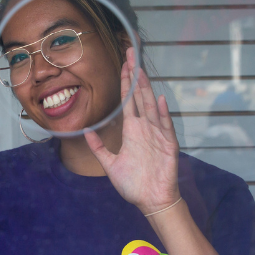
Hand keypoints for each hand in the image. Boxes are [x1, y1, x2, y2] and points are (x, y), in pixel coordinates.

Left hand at [84, 48, 180, 214]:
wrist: (151, 201)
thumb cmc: (133, 185)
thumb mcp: (110, 164)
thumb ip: (99, 147)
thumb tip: (86, 131)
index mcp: (132, 131)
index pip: (128, 101)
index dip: (126, 82)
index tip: (123, 64)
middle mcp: (145, 128)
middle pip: (139, 96)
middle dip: (135, 75)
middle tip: (131, 54)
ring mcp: (158, 135)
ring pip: (150, 106)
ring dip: (145, 87)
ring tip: (140, 69)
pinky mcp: (168, 145)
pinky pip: (165, 126)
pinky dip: (162, 113)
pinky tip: (159, 99)